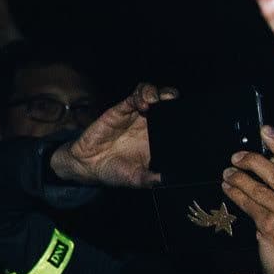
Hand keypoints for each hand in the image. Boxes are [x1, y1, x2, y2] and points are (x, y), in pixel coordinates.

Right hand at [49, 83, 175, 187]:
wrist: (87, 165)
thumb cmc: (113, 172)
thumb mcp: (134, 179)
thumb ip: (149, 179)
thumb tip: (165, 180)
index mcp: (157, 139)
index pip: (175, 122)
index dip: (181, 117)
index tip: (186, 119)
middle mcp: (148, 125)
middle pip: (167, 103)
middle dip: (173, 99)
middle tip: (173, 103)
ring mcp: (136, 115)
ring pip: (152, 94)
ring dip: (158, 93)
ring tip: (155, 102)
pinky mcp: (121, 110)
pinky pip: (134, 96)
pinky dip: (141, 95)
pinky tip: (142, 105)